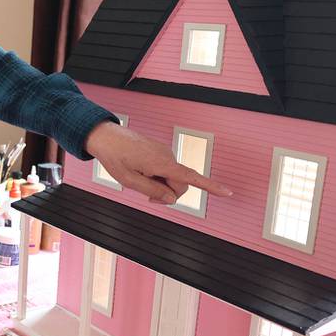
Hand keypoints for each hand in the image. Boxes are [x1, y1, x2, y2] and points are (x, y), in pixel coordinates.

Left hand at [84, 121, 231, 204]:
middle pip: (180, 185)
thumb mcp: (129, 181)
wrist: (106, 137)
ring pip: (172, 178)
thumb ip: (152, 191)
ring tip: (138, 178)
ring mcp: (165, 153)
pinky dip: (157, 176)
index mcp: (161, 164)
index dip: (211, 187)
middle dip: (168, 195)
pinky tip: (140, 171)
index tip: (228, 193)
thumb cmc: (115, 158)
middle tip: (147, 198)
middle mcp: (168, 156)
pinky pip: (165, 170)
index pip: (191, 178)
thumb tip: (172, 198)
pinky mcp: (161, 152)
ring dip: (160, 185)